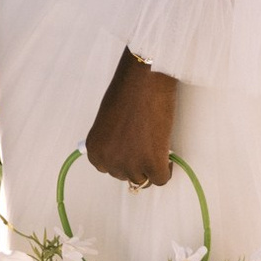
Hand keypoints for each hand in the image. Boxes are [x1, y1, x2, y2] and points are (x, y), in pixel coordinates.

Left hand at [83, 49, 178, 187]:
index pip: (108, 169)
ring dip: (150, 166)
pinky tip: (166, 155)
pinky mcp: (153, 164)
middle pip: (125, 175)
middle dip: (136, 162)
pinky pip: (161, 179)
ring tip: (155, 146)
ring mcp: (130, 165)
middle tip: (145, 144)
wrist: (143, 81)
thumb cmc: (126, 93)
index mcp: (94, 151)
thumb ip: (111, 142)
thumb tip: (122, 154)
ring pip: (143, 179)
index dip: (122, 158)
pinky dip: (166, 169)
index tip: (130, 149)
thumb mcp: (107, 122)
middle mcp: (109, 162)